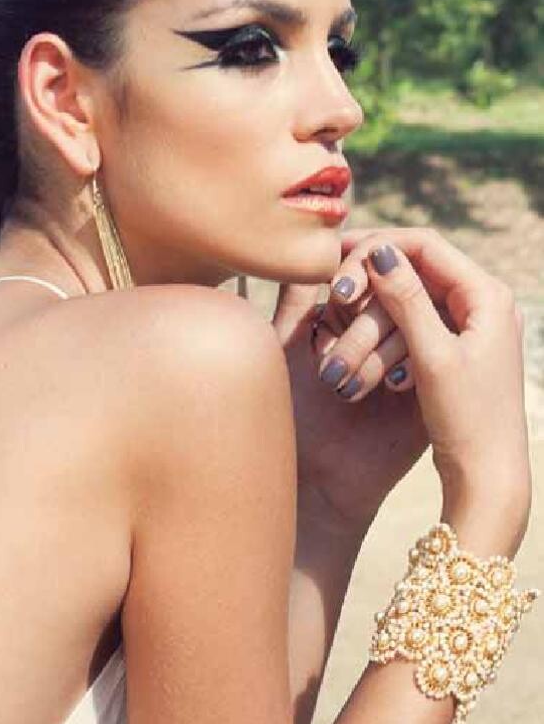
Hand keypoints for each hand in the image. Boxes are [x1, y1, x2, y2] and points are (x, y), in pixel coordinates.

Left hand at [273, 256, 430, 536]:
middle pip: (395, 292)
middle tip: (336, 354)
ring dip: (379, 347)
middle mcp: (385, 332)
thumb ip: (299, 297)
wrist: (313, 475)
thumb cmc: (293, 412)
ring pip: (414, 320)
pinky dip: (410, 363)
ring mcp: (410, 358)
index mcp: (353, 317)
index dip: (356, 273)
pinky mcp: (430, 387)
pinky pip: (433, 354)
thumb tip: (308, 249)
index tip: (338, 295)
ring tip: (342, 384)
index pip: (367, 273)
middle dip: (367, 318)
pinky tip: (387, 388)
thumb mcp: (289, 347)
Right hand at [338, 227, 531, 556]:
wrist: (487, 476)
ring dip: (376, 305)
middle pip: (418, 265)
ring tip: (341, 317)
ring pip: (413, 294)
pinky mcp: (458, 348)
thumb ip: (407, 300)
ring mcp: (471, 326)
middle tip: (331, 283)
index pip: (426, 245)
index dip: (379, 244)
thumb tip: (380, 251)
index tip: (336, 253)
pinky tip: (364, 341)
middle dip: (372, 274)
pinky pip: (416, 321)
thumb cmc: (467, 419)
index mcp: (488, 296)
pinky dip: (387, 327)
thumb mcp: (433, 357)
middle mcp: (484, 303)